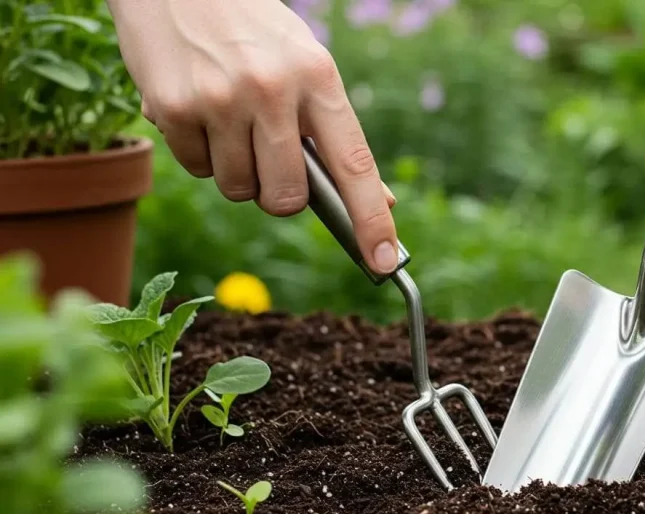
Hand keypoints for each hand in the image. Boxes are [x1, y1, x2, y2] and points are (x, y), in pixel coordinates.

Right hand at [106, 0, 398, 273]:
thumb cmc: (253, 31)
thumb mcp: (306, 66)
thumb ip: (338, 133)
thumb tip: (381, 201)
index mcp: (318, 77)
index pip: (354, 164)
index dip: (371, 219)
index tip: (384, 261)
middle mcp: (272, 90)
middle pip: (286, 197)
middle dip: (280, 196)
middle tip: (270, 160)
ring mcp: (220, 99)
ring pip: (238, 189)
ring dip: (237, 172)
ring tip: (230, 120)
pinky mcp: (172, 107)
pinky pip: (195, 169)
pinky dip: (198, 152)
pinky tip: (198, 108)